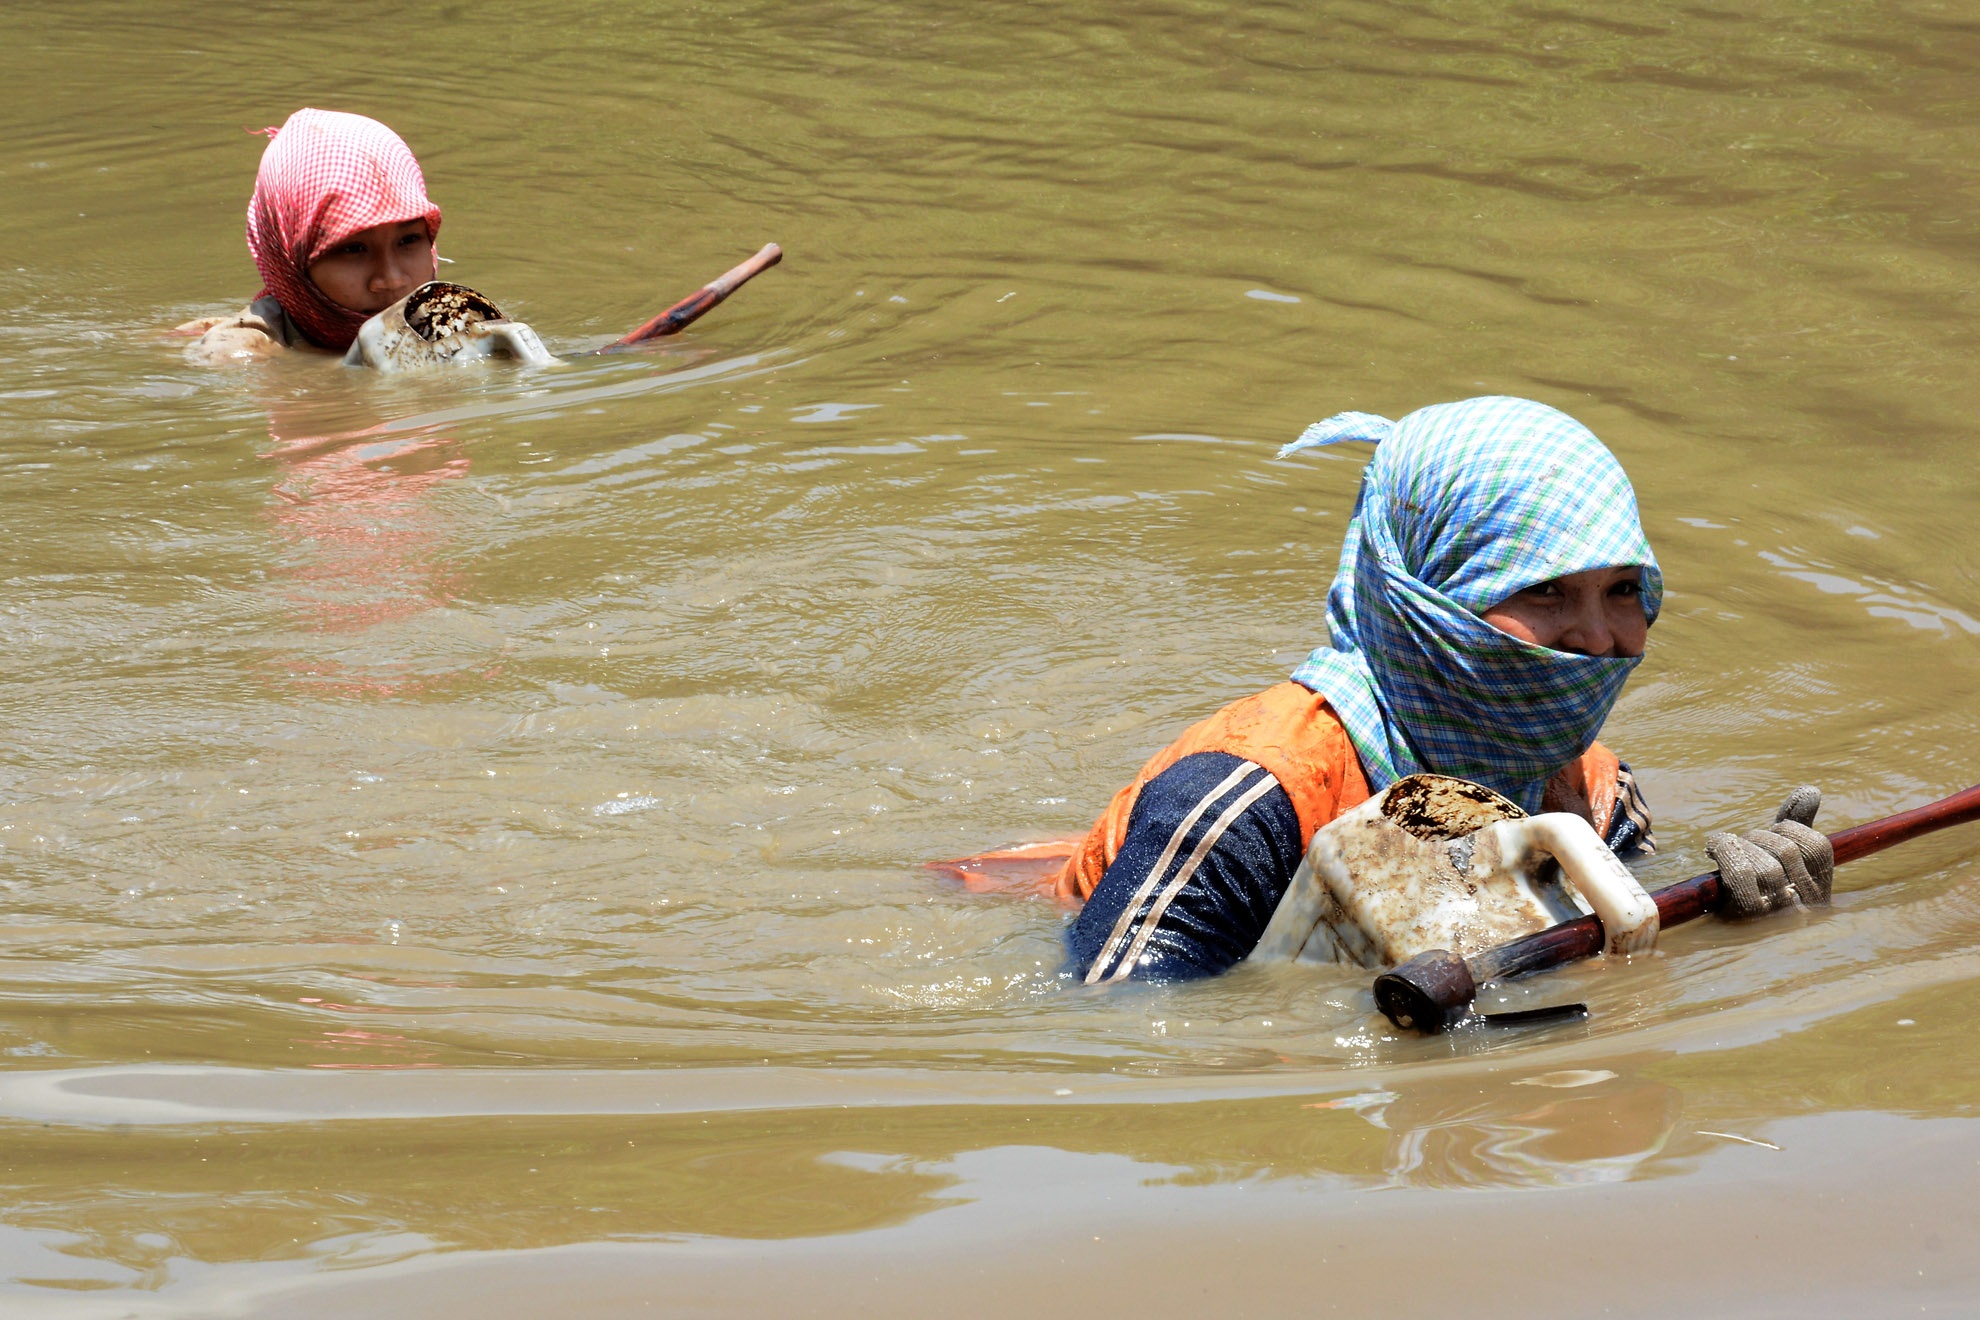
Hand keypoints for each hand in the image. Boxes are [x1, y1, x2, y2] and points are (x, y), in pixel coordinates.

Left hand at [1706, 786, 1833, 917]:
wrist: (1720, 930)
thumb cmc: (1752, 886)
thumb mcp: (1777, 856)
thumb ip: (1796, 824)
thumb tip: (1812, 791)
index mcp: (1819, 890)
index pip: (1818, 846)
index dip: (1790, 827)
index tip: (1772, 829)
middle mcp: (1804, 907)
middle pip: (1787, 851)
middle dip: (1759, 836)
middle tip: (1744, 842)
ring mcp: (1777, 914)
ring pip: (1765, 864)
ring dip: (1740, 847)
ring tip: (1730, 851)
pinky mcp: (1747, 917)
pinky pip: (1742, 873)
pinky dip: (1724, 851)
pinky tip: (1713, 849)